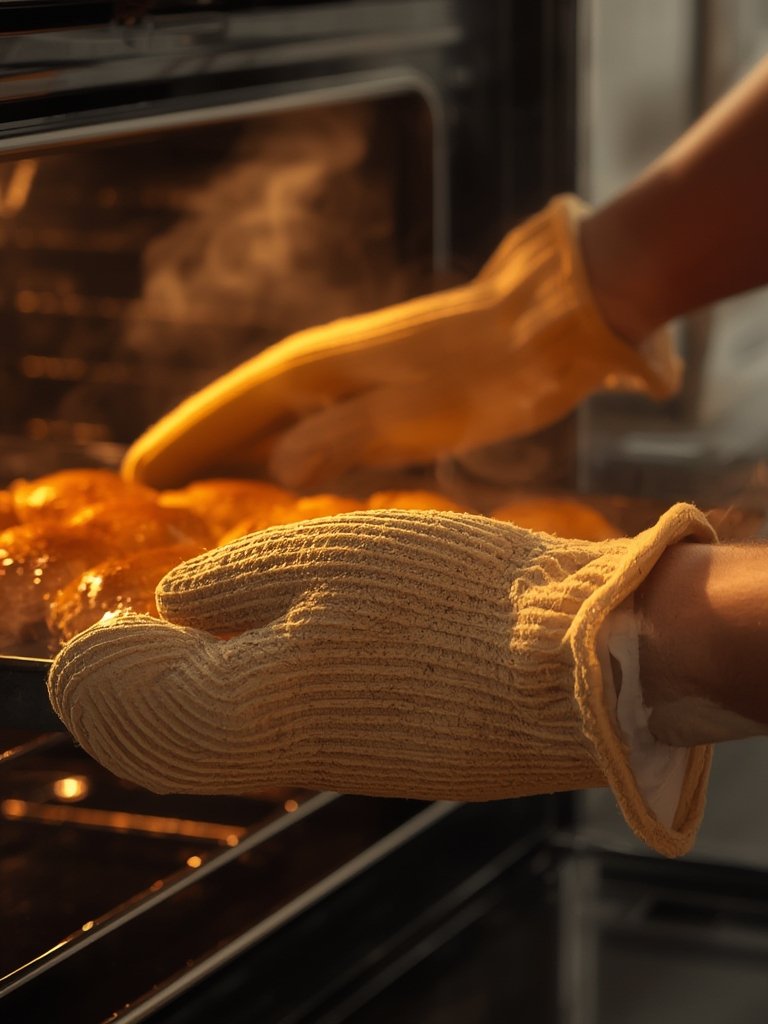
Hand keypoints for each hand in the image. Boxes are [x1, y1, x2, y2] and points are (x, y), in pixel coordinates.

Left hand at [48, 503, 713, 856]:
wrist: (574, 661)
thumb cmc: (441, 594)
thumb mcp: (315, 558)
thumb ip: (225, 589)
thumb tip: (175, 606)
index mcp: (245, 710)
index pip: (129, 708)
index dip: (102, 666)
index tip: (100, 624)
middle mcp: (282, 756)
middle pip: (174, 738)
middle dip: (141, 687)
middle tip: (139, 630)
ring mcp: (341, 762)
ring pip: (232, 736)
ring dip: (200, 688)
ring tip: (203, 630)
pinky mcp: (391, 755)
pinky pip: (290, 732)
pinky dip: (259, 694)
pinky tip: (280, 649)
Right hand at [121, 195, 680, 490]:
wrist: (551, 324)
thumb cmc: (488, 372)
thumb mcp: (414, 412)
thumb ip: (342, 438)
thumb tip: (279, 467)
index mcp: (320, 368)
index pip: (232, 409)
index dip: (187, 441)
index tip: (140, 473)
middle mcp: (328, 365)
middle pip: (243, 410)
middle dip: (199, 445)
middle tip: (150, 485)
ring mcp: (358, 374)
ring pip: (276, 416)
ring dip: (237, 447)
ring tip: (199, 483)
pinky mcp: (388, 388)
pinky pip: (314, 422)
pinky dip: (286, 447)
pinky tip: (286, 470)